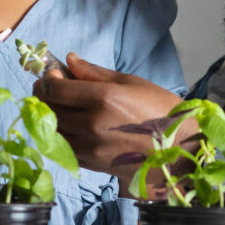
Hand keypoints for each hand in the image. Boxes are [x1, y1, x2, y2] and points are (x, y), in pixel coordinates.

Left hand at [35, 54, 179, 171]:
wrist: (180, 149)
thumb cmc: (161, 110)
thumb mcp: (132, 82)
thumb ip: (95, 73)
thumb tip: (69, 60)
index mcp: (103, 99)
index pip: (57, 90)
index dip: (48, 80)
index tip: (52, 74)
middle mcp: (92, 125)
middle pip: (50, 110)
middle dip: (43, 95)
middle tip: (46, 87)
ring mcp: (91, 148)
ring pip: (53, 131)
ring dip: (48, 117)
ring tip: (56, 106)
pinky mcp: (93, 165)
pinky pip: (64, 148)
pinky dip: (60, 135)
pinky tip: (68, 125)